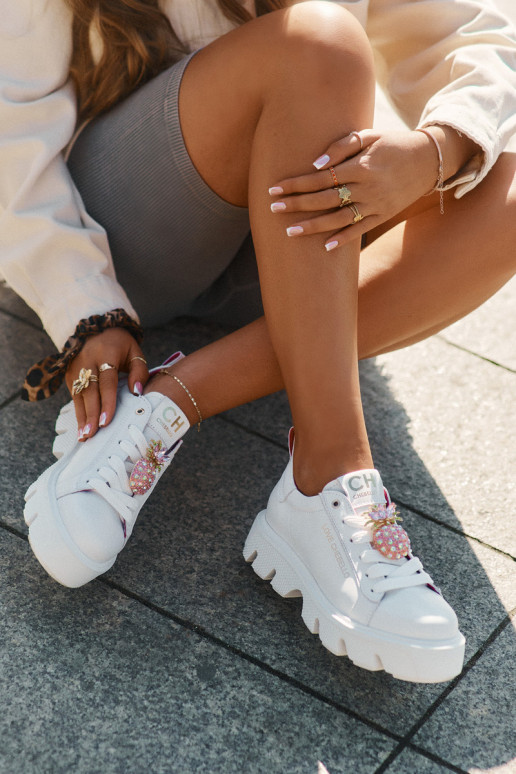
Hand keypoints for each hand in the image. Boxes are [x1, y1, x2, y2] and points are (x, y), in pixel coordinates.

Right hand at [65, 328, 148, 441]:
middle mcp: (87, 360)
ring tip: (85, 436)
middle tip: (92, 434)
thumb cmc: (120, 344)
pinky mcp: (69, 374)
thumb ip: (139, 371)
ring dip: (81, 417)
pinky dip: (77, 412)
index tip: (106, 421)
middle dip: (91, 414)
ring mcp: (75, 367)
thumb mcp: (135, 352)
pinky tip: (81, 428)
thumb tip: (137, 392)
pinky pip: (74, 396)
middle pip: (89, 391)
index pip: (107, 382)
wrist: (95, 327)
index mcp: (106, 354)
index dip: (106, 402)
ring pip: (78, 396)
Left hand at [269, 129, 440, 249]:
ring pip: (338, 219)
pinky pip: (359, 230)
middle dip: (297, 205)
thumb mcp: (369, 136)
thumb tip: (316, 164)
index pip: (321, 177)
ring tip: (289, 232)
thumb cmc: (392, 144)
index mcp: (361, 166)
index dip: (297, 183)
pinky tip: (324, 246)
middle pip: (325, 199)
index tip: (275, 188)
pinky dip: (342, 239)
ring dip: (312, 227)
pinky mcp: (382, 216)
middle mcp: (367, 188)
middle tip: (273, 208)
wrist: (428, 161)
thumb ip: (342, 146)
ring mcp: (375, 205)